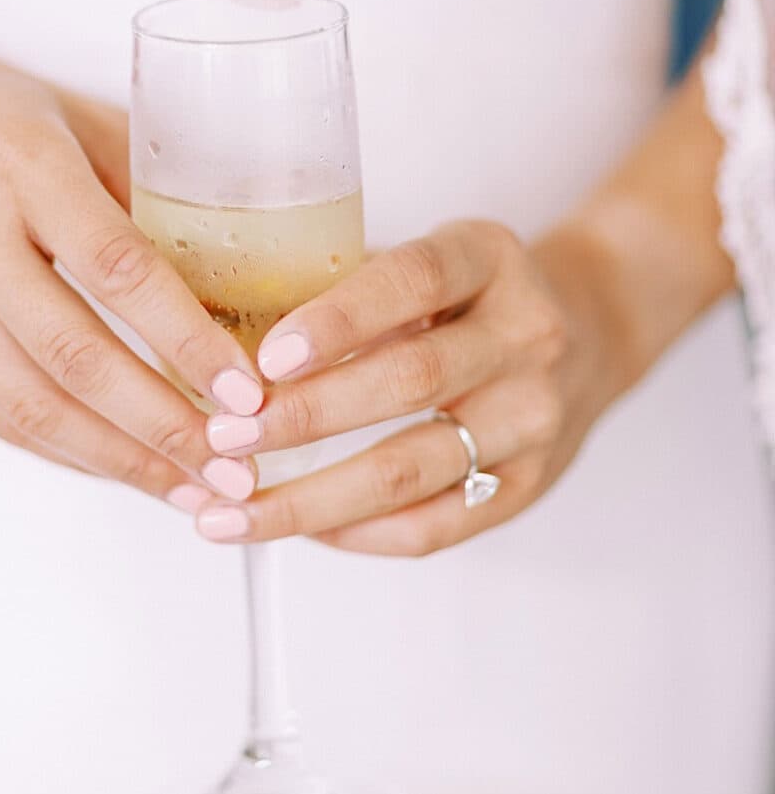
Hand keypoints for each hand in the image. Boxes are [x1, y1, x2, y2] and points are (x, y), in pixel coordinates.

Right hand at [0, 9, 266, 502]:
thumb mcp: (66, 112)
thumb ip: (144, 181)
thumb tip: (241, 262)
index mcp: (19, 164)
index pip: (115, 267)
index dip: (184, 338)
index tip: (247, 388)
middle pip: (71, 354)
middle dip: (162, 424)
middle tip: (235, 465)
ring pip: (26, 401)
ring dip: (115, 457)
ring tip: (189, 488)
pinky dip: (61, 449)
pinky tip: (118, 466)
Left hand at [179, 217, 637, 554]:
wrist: (590, 328)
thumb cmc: (461, 294)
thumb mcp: (417, 260)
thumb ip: (334, 286)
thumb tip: (202, 333)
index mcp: (487, 258)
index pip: (412, 282)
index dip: (337, 321)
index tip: (263, 358)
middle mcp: (526, 335)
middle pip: (409, 383)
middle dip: (302, 419)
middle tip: (218, 441)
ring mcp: (536, 415)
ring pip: (414, 469)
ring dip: (310, 499)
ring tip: (228, 513)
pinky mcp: (533, 483)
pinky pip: (438, 525)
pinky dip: (358, 534)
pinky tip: (297, 532)